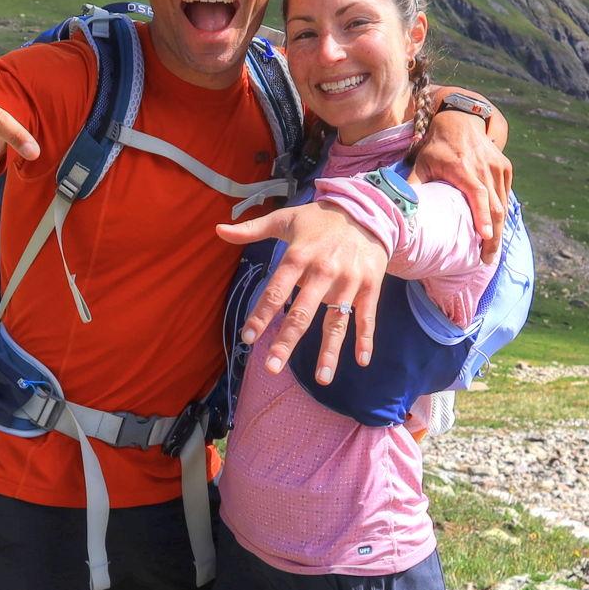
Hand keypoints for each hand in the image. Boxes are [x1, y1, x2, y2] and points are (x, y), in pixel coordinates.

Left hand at [214, 202, 388, 382]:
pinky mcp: (369, 287)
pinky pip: (366, 317)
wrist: (368, 210)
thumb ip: (252, 230)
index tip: (248, 338)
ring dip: (329, 351)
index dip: (261, 315)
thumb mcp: (286, 219)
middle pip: (302, 312)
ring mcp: (348, 281)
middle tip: (272, 367)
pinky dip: (366, 339)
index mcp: (299, 256)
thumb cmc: (320, 220)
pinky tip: (361, 360)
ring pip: (336, 321)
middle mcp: (323, 271)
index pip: (276, 290)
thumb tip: (219, 230)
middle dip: (286, 341)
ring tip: (322, 379)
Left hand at [410, 104, 511, 255]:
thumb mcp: (421, 164)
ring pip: (502, 204)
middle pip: (494, 207)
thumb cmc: (436, 147)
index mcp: (462, 168)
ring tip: (490, 253)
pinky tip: (495, 233)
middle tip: (486, 260)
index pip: (477, 194)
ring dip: (498, 230)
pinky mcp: (505, 168)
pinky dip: (501, 215)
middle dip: (493, 237)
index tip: (484, 238)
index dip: (482, 217)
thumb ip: (411, 186)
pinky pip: (505, 196)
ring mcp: (497, 167)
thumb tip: (395, 209)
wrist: (460, 121)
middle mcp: (483, 167)